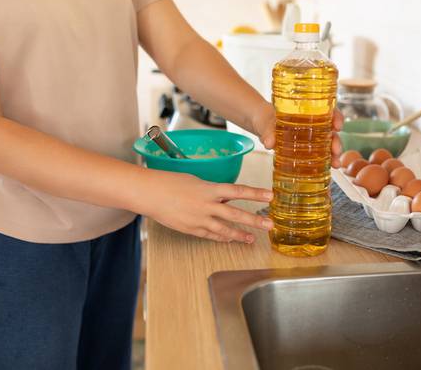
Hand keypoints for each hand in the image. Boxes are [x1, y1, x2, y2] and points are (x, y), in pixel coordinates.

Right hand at [144, 171, 273, 242]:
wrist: (149, 194)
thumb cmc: (170, 182)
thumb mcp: (196, 182)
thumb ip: (213, 191)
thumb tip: (227, 198)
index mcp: (209, 189)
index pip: (238, 191)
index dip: (255, 193)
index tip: (270, 196)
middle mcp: (207, 205)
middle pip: (236, 214)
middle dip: (254, 221)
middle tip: (270, 225)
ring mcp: (199, 219)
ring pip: (224, 230)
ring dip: (240, 235)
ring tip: (251, 238)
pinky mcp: (190, 229)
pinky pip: (210, 235)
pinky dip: (221, 237)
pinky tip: (230, 239)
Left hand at [251, 102, 344, 167]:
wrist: (259, 125)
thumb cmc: (265, 118)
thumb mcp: (265, 122)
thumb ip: (267, 131)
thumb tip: (270, 143)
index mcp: (306, 111)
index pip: (328, 110)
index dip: (337, 117)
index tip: (337, 125)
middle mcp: (311, 123)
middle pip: (330, 130)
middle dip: (336, 141)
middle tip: (336, 150)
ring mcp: (308, 136)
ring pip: (327, 143)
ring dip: (334, 153)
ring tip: (335, 164)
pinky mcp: (304, 148)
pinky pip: (318, 153)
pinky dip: (324, 160)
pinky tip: (328, 168)